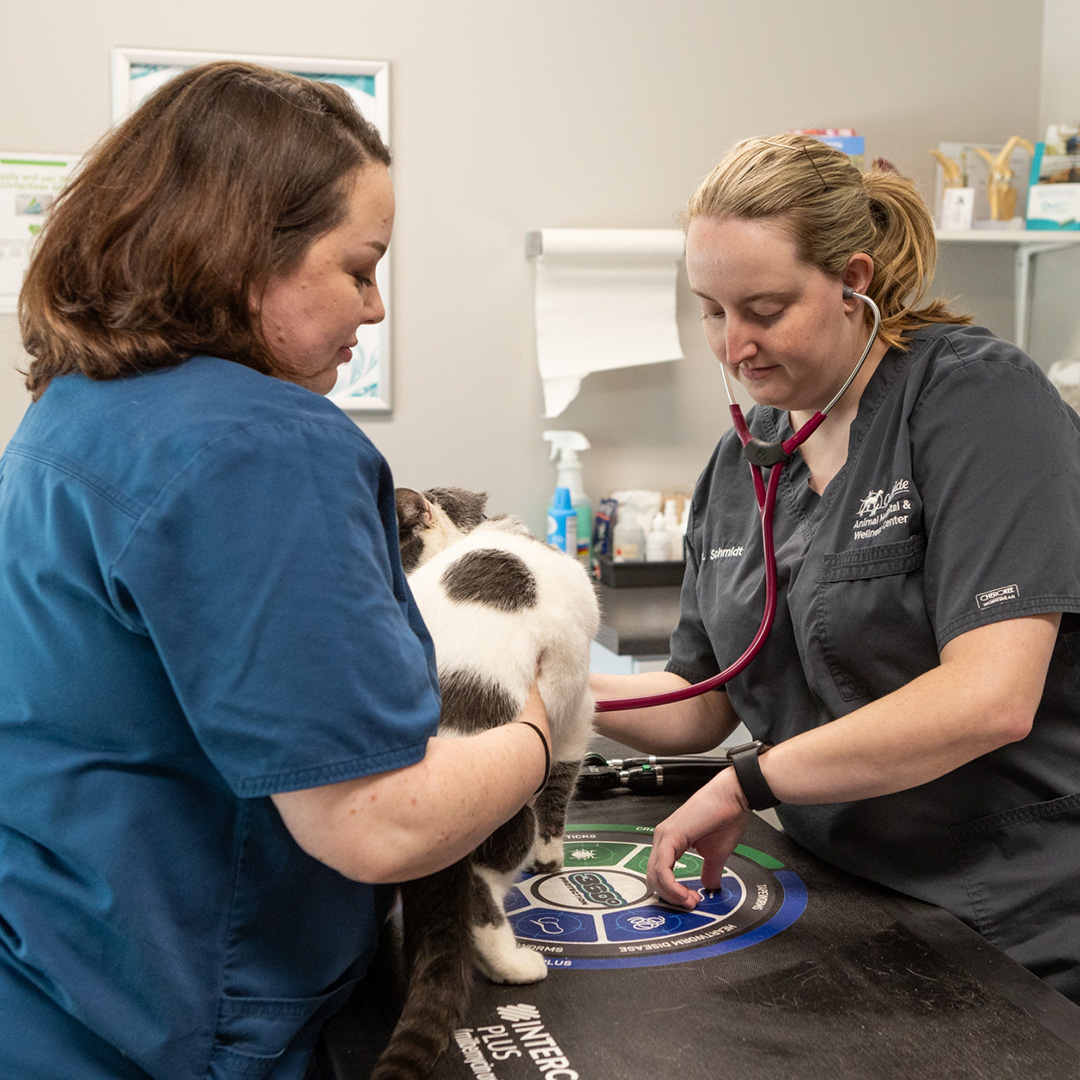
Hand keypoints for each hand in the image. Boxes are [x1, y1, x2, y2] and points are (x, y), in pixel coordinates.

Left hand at [646, 769, 750, 908]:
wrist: (733, 796)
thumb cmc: (726, 816)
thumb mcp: (716, 853)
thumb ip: (709, 871)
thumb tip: (709, 887)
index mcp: (671, 841)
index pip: (659, 874)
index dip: (673, 893)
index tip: (692, 899)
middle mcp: (663, 837)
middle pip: (653, 878)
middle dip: (671, 897)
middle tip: (691, 902)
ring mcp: (664, 835)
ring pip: (654, 875)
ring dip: (671, 894)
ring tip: (690, 899)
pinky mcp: (670, 835)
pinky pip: (661, 868)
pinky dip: (671, 886)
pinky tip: (684, 893)